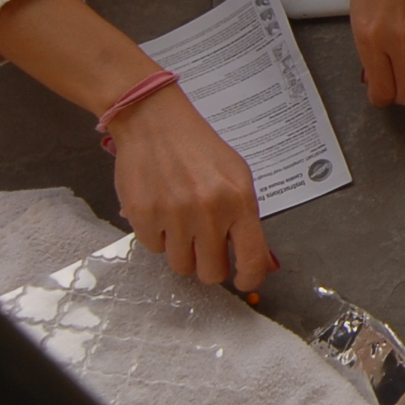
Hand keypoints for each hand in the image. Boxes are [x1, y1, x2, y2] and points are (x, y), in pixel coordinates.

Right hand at [108, 88, 272, 289]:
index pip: (252, 259)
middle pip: (211, 272)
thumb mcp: (237, 176)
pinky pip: (154, 249)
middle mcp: (209, 212)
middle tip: (204, 246)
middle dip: (209, 264)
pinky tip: (160, 209)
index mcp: (239, 201)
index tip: (243, 281)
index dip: (249, 279)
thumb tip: (261, 263)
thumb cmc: (199, 149)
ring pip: (181, 265)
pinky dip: (158, 236)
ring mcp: (174, 216)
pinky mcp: (143, 216)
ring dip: (182, 251)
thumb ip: (247, 219)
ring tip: (180, 222)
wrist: (155, 123)